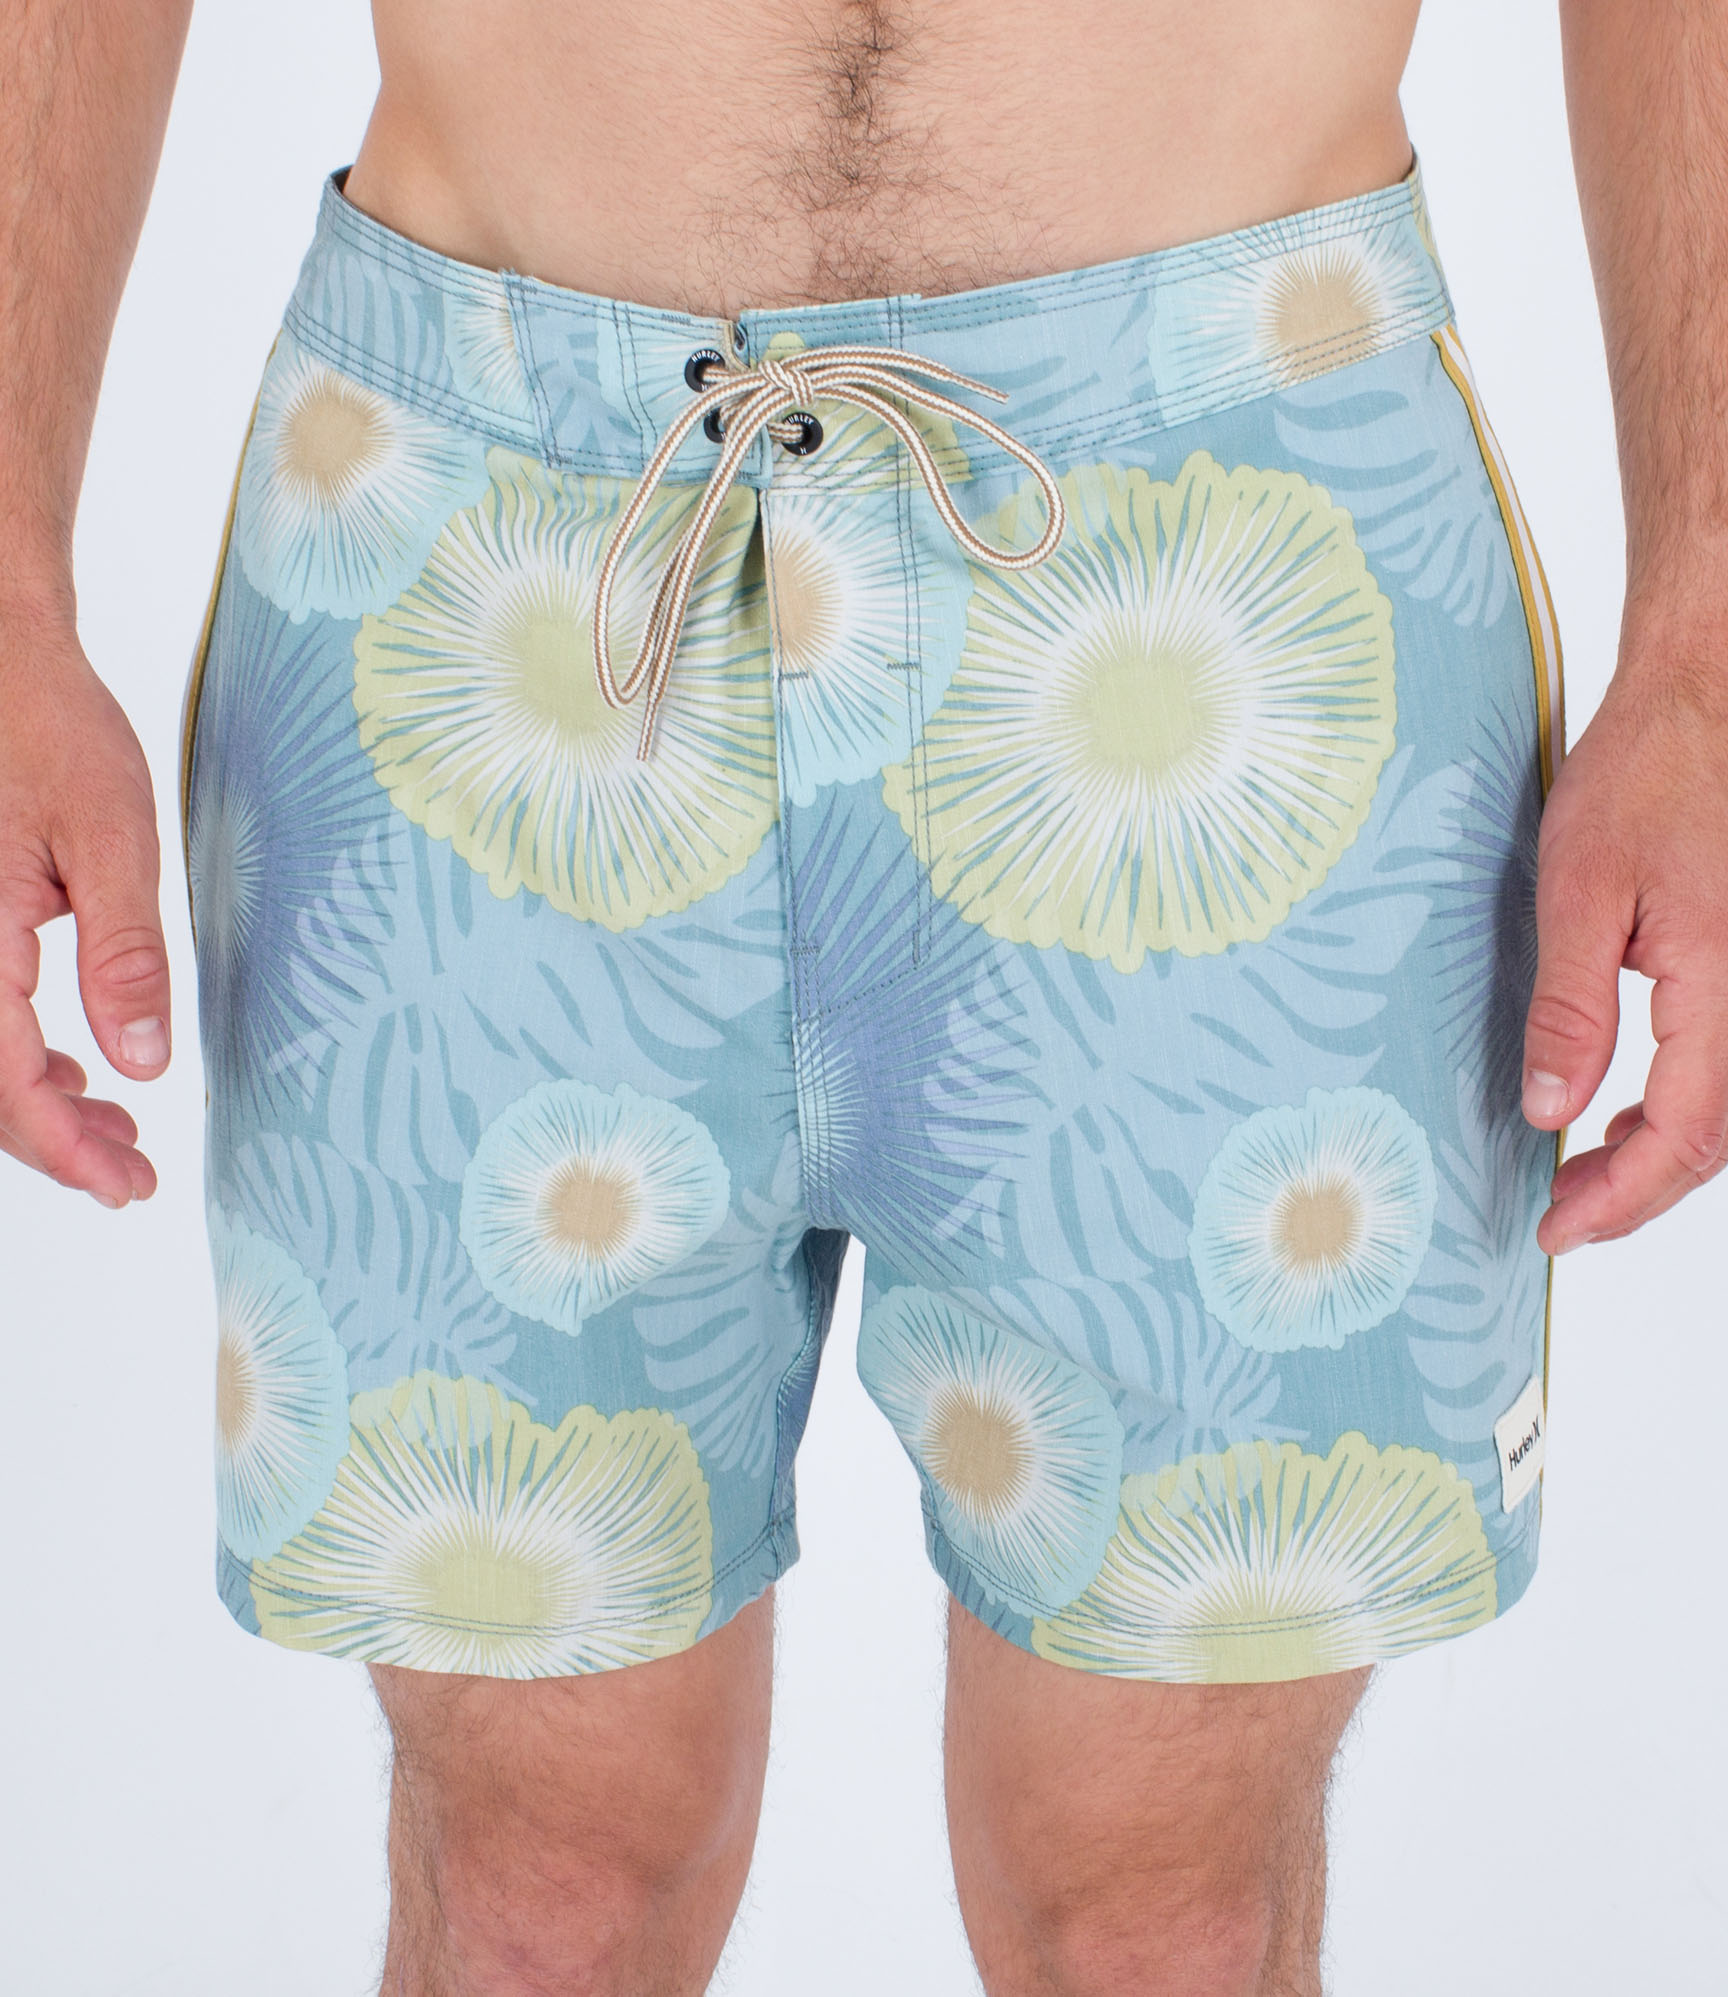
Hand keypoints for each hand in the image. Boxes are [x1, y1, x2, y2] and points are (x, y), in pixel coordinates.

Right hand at [0, 598, 169, 1206]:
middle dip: (53, 1142)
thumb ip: (123, 954)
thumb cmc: (46, 724)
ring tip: (118, 1130)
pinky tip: (74, 1068)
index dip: (61, 1147)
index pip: (1, 1080)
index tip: (126, 1183)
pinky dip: (15, 1057)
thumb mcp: (112, 834)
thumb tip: (142, 1066)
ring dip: (35, 1105)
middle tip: (135, 1173)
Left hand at [1523, 616, 1727, 1252]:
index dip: (1620, 1200)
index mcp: (1723, 983)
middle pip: (1716, 1141)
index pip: (1683, 1137)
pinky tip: (1628, 1110)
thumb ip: (1571, 1009)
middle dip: (1638, 1192)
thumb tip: (1551, 1111)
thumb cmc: (1646, 772)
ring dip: (1662, 1154)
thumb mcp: (1580, 889)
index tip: (1557, 1230)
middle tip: (1561, 1216)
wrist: (1705, 700)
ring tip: (1585, 1172)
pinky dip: (1684, 1107)